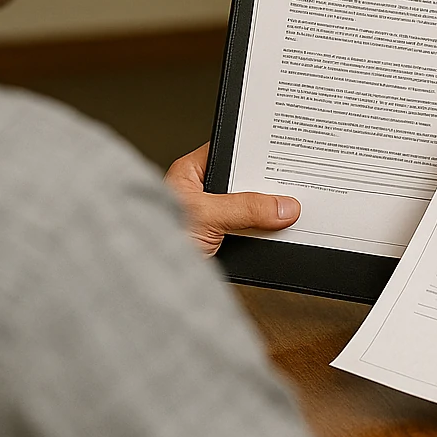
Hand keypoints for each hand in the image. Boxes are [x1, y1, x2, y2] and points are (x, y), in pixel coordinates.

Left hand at [162, 143, 299, 256]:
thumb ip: (246, 207)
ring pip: (249, 211)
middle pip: (245, 183)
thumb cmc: (152, 241)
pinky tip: (276, 235)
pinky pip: (249, 235)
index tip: (286, 152)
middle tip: (294, 186)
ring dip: (265, 216)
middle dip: (267, 188)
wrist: (143, 285)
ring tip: (290, 212)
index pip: (232, 152)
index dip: (258, 150)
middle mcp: (202, 194)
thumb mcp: (206, 215)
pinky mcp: (220, 245)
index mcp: (192, 173)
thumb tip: (283, 205)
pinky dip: (262, 237)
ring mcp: (212, 220)